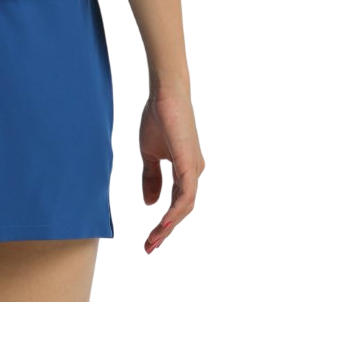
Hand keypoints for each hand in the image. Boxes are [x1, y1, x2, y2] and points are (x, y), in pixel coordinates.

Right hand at [139, 88, 204, 253]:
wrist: (165, 94)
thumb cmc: (158, 118)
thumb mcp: (149, 154)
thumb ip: (151, 178)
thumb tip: (151, 205)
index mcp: (185, 171)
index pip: (176, 204)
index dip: (163, 224)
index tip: (149, 241)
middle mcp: (193, 173)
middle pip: (182, 210)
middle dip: (165, 231)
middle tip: (149, 248)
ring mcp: (194, 169)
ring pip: (185, 207)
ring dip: (169, 226)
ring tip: (154, 241)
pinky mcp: (190, 163)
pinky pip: (186, 194)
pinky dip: (175, 211)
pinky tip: (164, 223)